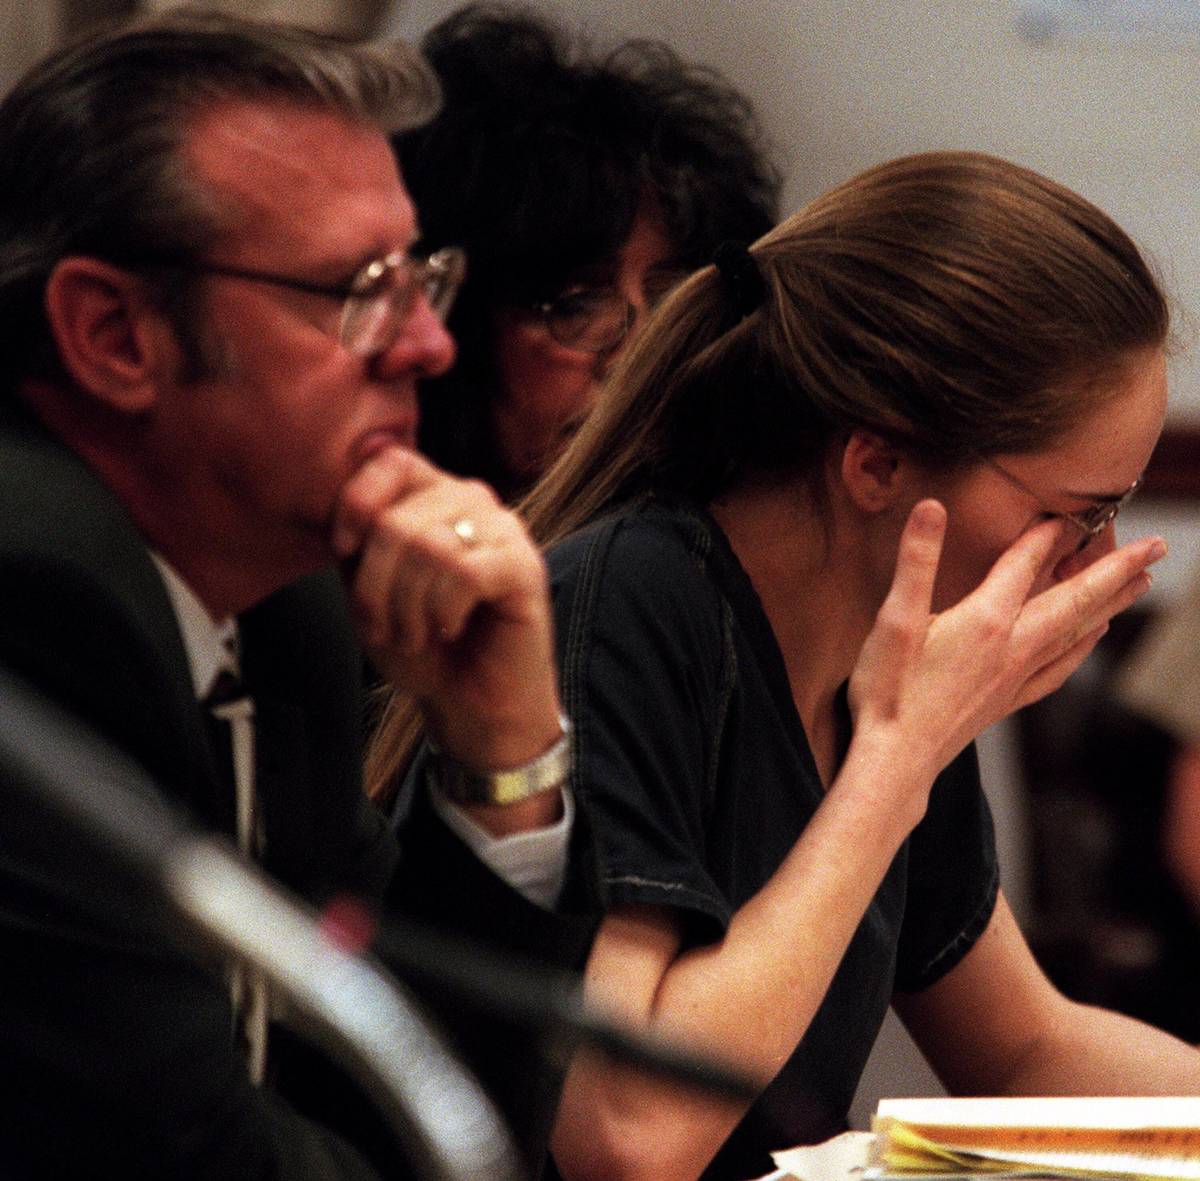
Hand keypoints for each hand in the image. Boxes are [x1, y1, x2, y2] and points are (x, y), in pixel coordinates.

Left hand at [331, 446, 561, 773]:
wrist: (471, 703)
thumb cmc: (423, 646)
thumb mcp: (369, 587)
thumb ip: (358, 541)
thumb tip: (343, 508)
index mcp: (433, 495)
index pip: (390, 461)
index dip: (355, 505)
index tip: (344, 553)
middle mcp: (473, 501)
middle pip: (398, 519)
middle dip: (376, 587)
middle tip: (388, 627)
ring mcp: (504, 530)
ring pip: (430, 547)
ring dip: (408, 607)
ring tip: (418, 634)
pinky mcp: (525, 567)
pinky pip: (465, 573)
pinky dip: (443, 611)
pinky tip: (450, 628)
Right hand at [848, 499, 1163, 795]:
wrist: (895, 761)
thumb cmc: (889, 691)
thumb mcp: (894, 618)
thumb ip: (916, 561)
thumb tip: (932, 508)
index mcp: (986, 621)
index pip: (1024, 564)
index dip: (1044, 534)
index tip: (1067, 510)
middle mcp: (1013, 647)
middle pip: (1076, 600)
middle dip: (1118, 570)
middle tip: (1157, 547)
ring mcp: (1015, 677)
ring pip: (1077, 633)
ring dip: (1112, 604)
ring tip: (1141, 583)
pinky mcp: (1008, 700)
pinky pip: (1060, 668)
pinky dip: (1084, 647)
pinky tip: (1094, 639)